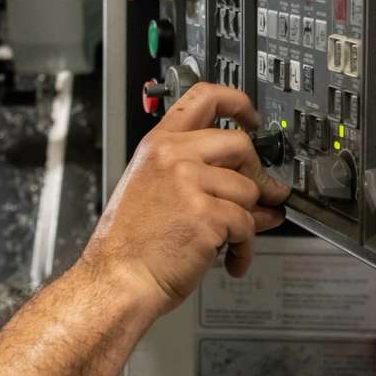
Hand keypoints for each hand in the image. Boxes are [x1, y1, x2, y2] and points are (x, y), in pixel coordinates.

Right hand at [81, 83, 290, 319]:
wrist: (117, 278)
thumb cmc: (130, 244)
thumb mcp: (153, 191)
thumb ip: (200, 179)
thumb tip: (253, 189)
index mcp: (158, 145)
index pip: (204, 97)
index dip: (238, 103)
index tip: (252, 118)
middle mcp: (173, 157)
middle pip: (240, 143)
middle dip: (255, 173)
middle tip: (257, 195)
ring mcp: (190, 184)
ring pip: (248, 188)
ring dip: (248, 219)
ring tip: (231, 239)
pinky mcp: (207, 214)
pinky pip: (247, 224)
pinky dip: (244, 247)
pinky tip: (230, 257)